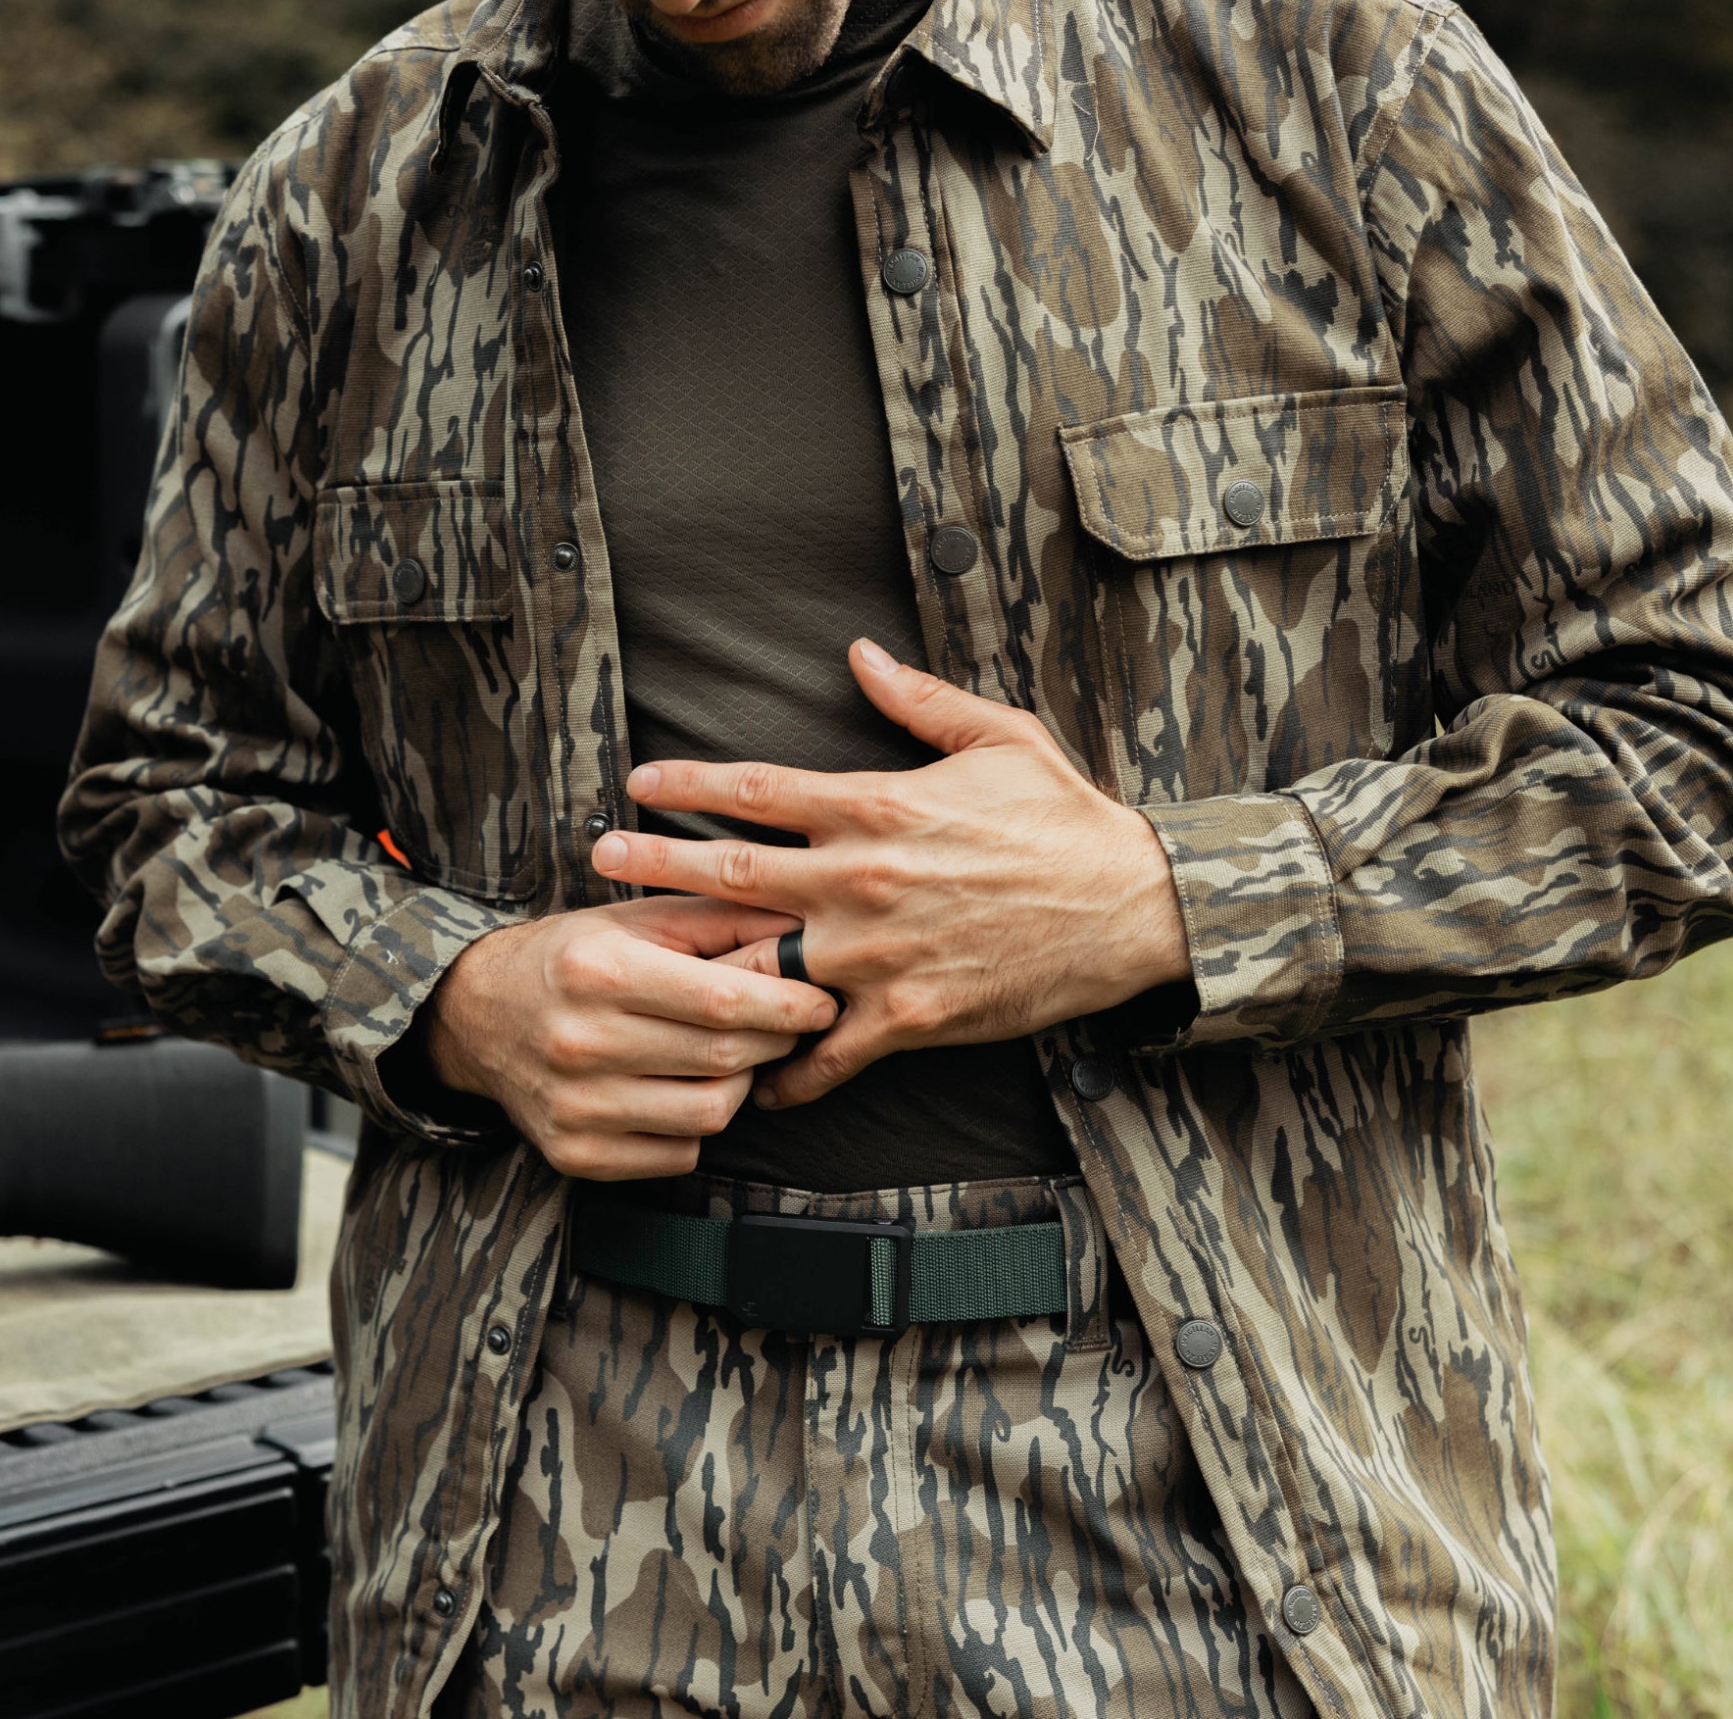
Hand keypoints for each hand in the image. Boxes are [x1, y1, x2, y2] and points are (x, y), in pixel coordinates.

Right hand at [420, 896, 839, 1179]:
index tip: (823, 1001)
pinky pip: (679, 1153)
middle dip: (776, 1042)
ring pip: (710, 1114)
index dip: (790, 1005)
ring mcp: (575, 1106)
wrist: (477, 1015)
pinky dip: (699, 1125)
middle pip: (724, 1058)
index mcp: (599, 971)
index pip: (725, 1001)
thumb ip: (725, 920)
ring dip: (740, 1086)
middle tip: (790, 1025)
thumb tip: (808, 929)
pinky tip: (686, 1089)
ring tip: (733, 1056)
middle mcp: (580, 1042)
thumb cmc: (574, 958)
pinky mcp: (575, 1153)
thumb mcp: (639, 919)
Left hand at [588, 638, 1190, 1106]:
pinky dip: (780, 1069)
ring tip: (642, 980)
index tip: (637, 786)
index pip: (757, 792)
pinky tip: (746, 1077)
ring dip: (697, 976)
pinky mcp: (908, 1016)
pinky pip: (823, 1054)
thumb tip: (860, 654)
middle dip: (654, 869)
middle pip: (730, 876)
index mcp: (880, 807)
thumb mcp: (1001, 738)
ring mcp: (880, 955)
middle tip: (598, 864)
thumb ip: (918, 701)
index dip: (687, 787)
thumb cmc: (1067, 820)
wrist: (1133, 907)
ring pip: (761, 969)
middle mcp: (864, 881)